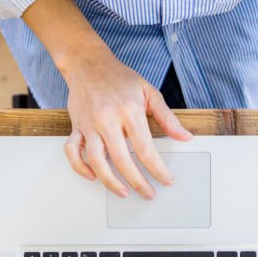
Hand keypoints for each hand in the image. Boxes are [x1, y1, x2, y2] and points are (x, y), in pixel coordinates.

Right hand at [62, 50, 191, 198]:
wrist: (87, 63)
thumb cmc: (118, 77)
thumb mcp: (149, 92)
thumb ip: (167, 118)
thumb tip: (185, 137)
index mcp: (129, 111)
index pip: (145, 149)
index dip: (157, 169)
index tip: (165, 180)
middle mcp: (107, 120)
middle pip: (122, 161)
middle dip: (138, 182)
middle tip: (148, 193)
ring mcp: (89, 125)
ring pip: (97, 162)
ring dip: (110, 182)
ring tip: (123, 192)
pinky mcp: (76, 127)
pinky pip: (73, 152)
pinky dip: (81, 168)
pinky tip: (93, 176)